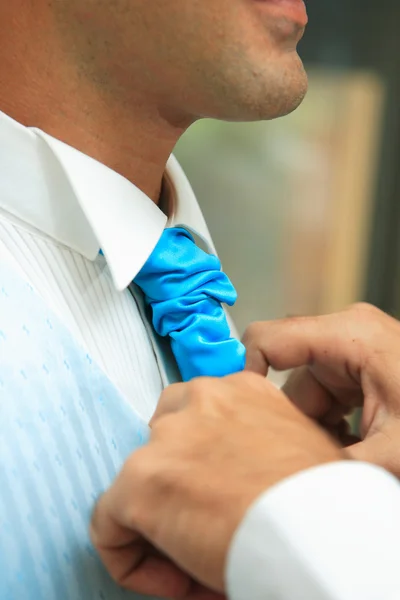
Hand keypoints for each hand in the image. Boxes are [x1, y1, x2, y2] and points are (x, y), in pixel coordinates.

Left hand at [90, 373, 343, 596]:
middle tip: (206, 531)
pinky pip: (109, 525)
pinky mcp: (141, 481)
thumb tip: (247, 481)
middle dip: (179, 489)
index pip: (197, 418)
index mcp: (240, 391)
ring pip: (138, 486)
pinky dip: (131, 558)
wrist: (321, 527)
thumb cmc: (324, 497)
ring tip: (196, 563)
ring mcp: (166, 439)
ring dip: (161, 527)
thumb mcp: (301, 446)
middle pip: (164, 446)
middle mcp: (199, 400)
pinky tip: (174, 580)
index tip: (222, 503)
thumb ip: (263, 443)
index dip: (203, 468)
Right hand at [243, 303, 399, 474]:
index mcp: (348, 335)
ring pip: (305, 393)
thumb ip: (330, 467)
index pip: (267, 340)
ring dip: (314, 429)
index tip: (238, 416)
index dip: (244, 375)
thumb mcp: (391, 452)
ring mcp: (352, 352)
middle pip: (287, 378)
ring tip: (338, 458)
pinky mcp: (358, 369)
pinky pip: (325, 396)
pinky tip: (350, 449)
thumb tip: (285, 485)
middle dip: (292, 422)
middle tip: (304, 460)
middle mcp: (345, 335)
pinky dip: (329, 425)